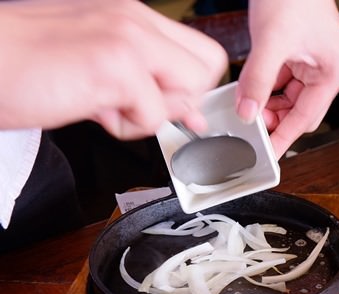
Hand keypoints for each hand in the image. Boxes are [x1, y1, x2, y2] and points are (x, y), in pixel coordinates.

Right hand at [0, 0, 226, 138]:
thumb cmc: (23, 65)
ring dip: (153, 113)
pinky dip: (126, 127)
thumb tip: (188, 112)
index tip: (169, 103)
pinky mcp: (115, 64)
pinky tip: (93, 111)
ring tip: (108, 106)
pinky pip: (154, 115)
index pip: (201, 51)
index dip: (192, 85)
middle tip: (138, 104)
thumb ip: (145, 84)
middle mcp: (134, 18)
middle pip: (208, 68)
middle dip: (182, 99)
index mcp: (131, 16)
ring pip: (190, 90)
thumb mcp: (95, 69)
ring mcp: (128, 38)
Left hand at [236, 0, 338, 157]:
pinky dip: (268, 88)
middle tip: (249, 124)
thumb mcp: (270, 41)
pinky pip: (284, 82)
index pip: (307, 118)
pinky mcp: (303, 56)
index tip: (267, 154)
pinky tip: (252, 89)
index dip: (284, 138)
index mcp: (333, 72)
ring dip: (269, 104)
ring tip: (248, 105)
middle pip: (300, 112)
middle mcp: (329, 71)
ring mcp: (317, 64)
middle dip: (274, 119)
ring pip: (290, 99)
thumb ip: (257, 81)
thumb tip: (247, 112)